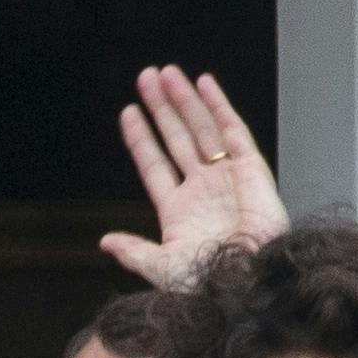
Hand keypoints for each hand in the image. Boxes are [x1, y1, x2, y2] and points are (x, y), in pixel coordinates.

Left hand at [101, 65, 288, 286]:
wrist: (247, 284)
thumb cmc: (209, 283)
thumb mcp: (162, 269)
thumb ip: (134, 252)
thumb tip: (106, 241)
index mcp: (179, 211)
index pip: (155, 165)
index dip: (141, 139)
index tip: (128, 113)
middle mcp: (202, 189)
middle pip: (176, 138)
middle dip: (162, 108)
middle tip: (146, 78)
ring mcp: (226, 177)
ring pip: (200, 129)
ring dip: (184, 100)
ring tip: (166, 74)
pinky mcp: (251, 169)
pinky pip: (233, 131)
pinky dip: (218, 106)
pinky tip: (204, 84)